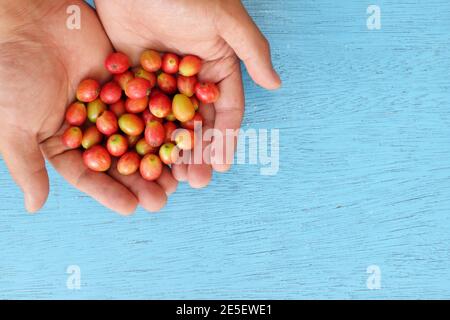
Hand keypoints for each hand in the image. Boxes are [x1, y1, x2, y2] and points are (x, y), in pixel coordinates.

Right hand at [0, 0, 175, 213]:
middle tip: (162, 198)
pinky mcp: (127, 83)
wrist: (30, 19)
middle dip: (140, 180)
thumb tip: (34, 206)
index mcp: (64, 142)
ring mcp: (111, 106)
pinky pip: (148, 104)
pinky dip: (164, 119)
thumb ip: (26, 165)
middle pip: (119, 160)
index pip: (89, 174)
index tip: (131, 208)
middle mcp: (91, 128)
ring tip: (178, 176)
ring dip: (158, 156)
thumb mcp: (14, 123)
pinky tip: (181, 136)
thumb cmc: (13, 71)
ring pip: (139, 136)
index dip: (109, 192)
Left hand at [95, 0, 280, 187]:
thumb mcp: (227, 20)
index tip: (222, 165)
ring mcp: (162, 80)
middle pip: (197, 123)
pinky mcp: (133, 77)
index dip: (226, 138)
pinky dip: (140, 135)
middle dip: (199, 153)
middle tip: (196, 182)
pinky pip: (139, 111)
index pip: (225, 109)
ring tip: (172, 179)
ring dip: (171, 152)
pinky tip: (141, 157)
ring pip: (168, 124)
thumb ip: (253, 52)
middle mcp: (191, 79)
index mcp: (216, 67)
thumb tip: (276, 85)